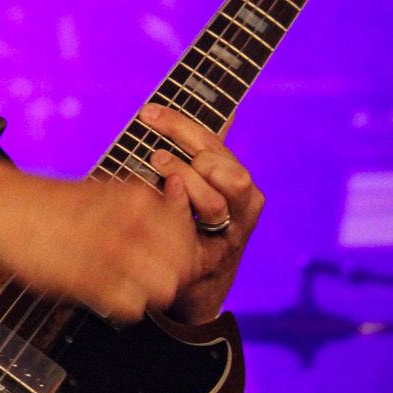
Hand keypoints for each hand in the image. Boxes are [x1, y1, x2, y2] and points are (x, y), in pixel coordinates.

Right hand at [0, 167, 200, 324]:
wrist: (5, 210)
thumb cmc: (50, 204)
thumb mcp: (105, 192)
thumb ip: (143, 208)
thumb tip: (175, 222)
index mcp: (138, 198)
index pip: (188, 234)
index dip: (180, 249)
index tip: (164, 255)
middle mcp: (133, 224)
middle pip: (183, 265)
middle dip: (170, 274)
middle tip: (147, 276)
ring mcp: (114, 254)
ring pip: (165, 289)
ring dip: (149, 292)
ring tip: (126, 285)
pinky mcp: (92, 281)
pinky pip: (133, 308)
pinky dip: (123, 306)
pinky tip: (105, 293)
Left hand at [138, 101, 262, 322]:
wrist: (199, 283)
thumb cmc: (197, 222)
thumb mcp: (204, 183)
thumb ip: (208, 150)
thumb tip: (229, 110)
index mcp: (240, 180)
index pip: (214, 143)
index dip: (180, 124)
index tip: (147, 113)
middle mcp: (245, 206)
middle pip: (224, 169)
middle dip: (188, 154)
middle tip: (156, 154)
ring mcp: (232, 235)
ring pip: (215, 203)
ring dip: (182, 180)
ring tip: (156, 168)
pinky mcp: (212, 261)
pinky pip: (197, 236)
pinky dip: (177, 214)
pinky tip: (156, 202)